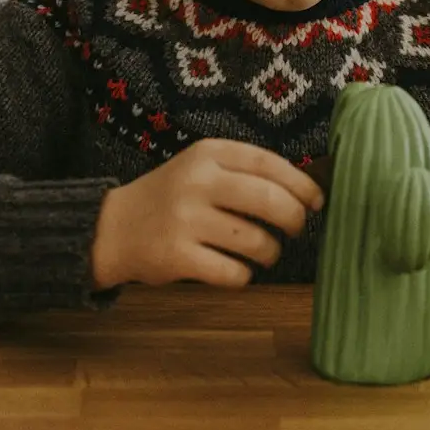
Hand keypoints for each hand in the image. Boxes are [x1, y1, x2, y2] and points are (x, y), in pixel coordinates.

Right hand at [91, 139, 324, 290]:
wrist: (112, 228)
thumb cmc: (169, 198)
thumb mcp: (200, 169)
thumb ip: (244, 173)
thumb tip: (305, 190)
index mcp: (207, 154)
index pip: (269, 163)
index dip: (301, 184)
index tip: (317, 201)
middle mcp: (197, 182)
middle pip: (270, 200)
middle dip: (294, 219)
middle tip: (295, 229)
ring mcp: (185, 220)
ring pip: (256, 241)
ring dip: (270, 253)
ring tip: (264, 253)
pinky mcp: (177, 256)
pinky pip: (234, 273)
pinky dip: (243, 276)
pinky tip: (235, 269)